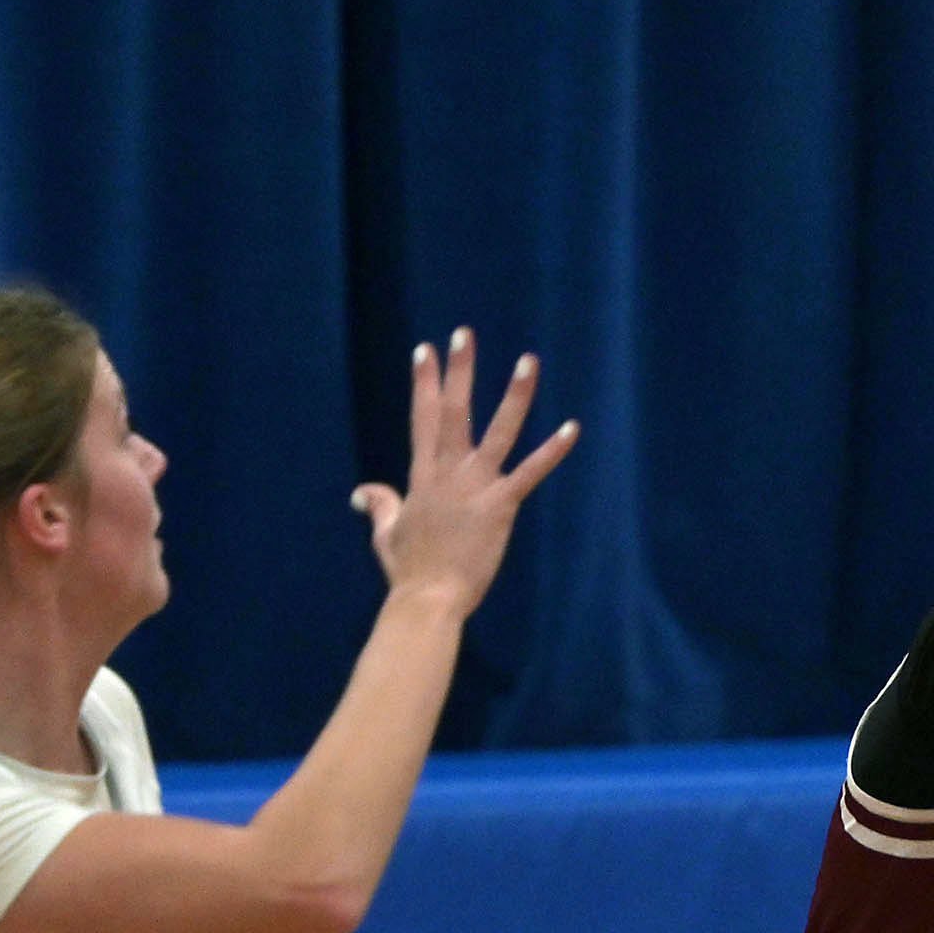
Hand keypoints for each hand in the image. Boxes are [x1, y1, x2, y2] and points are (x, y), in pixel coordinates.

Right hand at [350, 329, 580, 612]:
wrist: (427, 599)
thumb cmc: (408, 573)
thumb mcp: (386, 534)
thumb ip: (380, 505)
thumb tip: (362, 491)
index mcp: (422, 477)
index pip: (423, 419)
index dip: (425, 383)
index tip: (426, 351)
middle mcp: (448, 473)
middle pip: (454, 411)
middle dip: (459, 370)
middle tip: (464, 333)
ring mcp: (475, 486)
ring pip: (498, 430)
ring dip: (515, 394)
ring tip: (529, 361)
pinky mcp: (501, 506)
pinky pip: (531, 472)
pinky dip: (552, 451)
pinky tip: (571, 428)